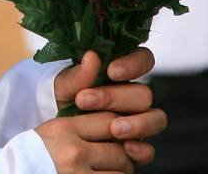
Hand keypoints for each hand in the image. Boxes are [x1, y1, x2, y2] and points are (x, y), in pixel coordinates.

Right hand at [35, 111, 137, 173]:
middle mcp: (74, 151)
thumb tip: (114, 122)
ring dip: (123, 170)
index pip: (109, 119)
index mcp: (65, 129)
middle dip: (125, 153)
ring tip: (114, 169)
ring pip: (122, 170)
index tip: (121, 132)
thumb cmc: (35, 154)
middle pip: (120, 147)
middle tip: (120, 157)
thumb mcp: (53, 131)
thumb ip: (79, 124)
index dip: (121, 125)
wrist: (15, 172)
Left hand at [53, 49, 166, 166]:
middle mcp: (132, 97)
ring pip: (156, 119)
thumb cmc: (60, 101)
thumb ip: (78, 74)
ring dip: (137, 123)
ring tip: (113, 129)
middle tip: (86, 101)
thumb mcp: (62, 86)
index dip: (134, 64)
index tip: (112, 71)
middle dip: (117, 98)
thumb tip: (92, 56)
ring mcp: (137, 121)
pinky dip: (141, 149)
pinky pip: (149, 149)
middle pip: (144, 93)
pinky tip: (125, 148)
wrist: (51, 135)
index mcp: (120, 73)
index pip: (143, 60)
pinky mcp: (135, 146)